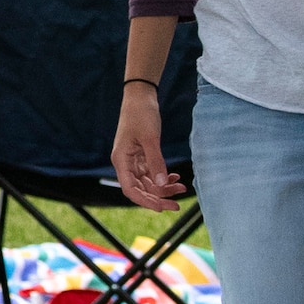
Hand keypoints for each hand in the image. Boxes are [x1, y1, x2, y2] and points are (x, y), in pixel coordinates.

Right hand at [111, 88, 179, 210]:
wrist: (141, 96)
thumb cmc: (141, 113)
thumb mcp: (150, 138)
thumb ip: (156, 162)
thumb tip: (161, 185)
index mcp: (121, 160)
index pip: (130, 189)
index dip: (145, 201)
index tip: (162, 208)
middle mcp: (125, 163)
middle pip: (140, 189)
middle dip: (158, 197)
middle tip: (176, 205)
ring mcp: (133, 160)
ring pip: (148, 182)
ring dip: (164, 187)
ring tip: (182, 187)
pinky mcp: (141, 155)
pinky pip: (151, 172)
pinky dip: (163, 176)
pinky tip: (175, 177)